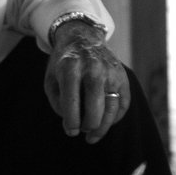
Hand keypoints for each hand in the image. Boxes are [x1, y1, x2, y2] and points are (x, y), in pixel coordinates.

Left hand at [44, 19, 129, 143]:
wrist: (83, 38)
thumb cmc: (64, 64)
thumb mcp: (52, 79)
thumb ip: (58, 103)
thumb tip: (72, 125)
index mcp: (70, 67)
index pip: (72, 103)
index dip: (71, 123)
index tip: (70, 131)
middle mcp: (93, 68)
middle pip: (95, 109)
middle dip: (88, 126)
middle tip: (82, 130)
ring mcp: (111, 71)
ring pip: (112, 109)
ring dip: (102, 127)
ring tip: (93, 136)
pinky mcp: (122, 75)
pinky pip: (123, 103)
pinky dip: (115, 118)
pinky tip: (105, 123)